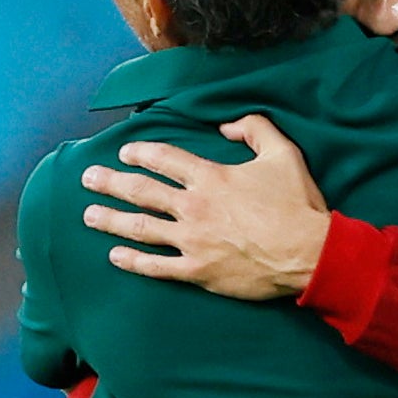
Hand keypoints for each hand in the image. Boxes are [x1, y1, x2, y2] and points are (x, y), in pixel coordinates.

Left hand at [81, 114, 330, 299]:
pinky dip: (133, 261)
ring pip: (141, 228)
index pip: (164, 159)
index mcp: (211, 177)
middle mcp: (194, 207)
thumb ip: (255, 128)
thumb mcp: (284, 153)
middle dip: (111, 183)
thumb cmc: (298, 206)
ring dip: (111, 220)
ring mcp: (192, 241)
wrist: (309, 254)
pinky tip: (116, 256)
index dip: (141, 153)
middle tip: (88, 178)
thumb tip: (226, 125)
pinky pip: (157, 267)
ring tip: (89, 214)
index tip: (124, 152)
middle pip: (142, 191)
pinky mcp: (198, 271)